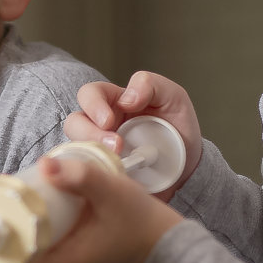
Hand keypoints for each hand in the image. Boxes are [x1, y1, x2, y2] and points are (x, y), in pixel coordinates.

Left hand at [11, 155, 182, 262]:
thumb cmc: (143, 225)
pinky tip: (39, 205)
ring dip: (21, 227)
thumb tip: (43, 164)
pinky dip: (37, 228)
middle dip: (6, 229)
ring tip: (17, 197)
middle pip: (18, 258)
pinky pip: (45, 247)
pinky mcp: (75, 257)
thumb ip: (81, 177)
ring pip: (31, 251)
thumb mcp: (113, 193)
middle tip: (3, 199)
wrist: (171, 246)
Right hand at [65, 71, 202, 200]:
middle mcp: (99, 125)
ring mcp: (97, 151)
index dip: (93, 105)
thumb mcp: (174, 98)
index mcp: (113, 102)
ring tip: (116, 161)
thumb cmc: (178, 130)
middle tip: (115, 146)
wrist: (188, 169)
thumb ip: (152, 85)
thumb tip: (126, 98)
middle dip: (89, 133)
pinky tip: (110, 177)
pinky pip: (81, 173)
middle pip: (74, 123)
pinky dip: (90, 174)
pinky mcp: (99, 175)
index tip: (109, 121)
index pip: (89, 94)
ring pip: (74, 149)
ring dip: (90, 154)